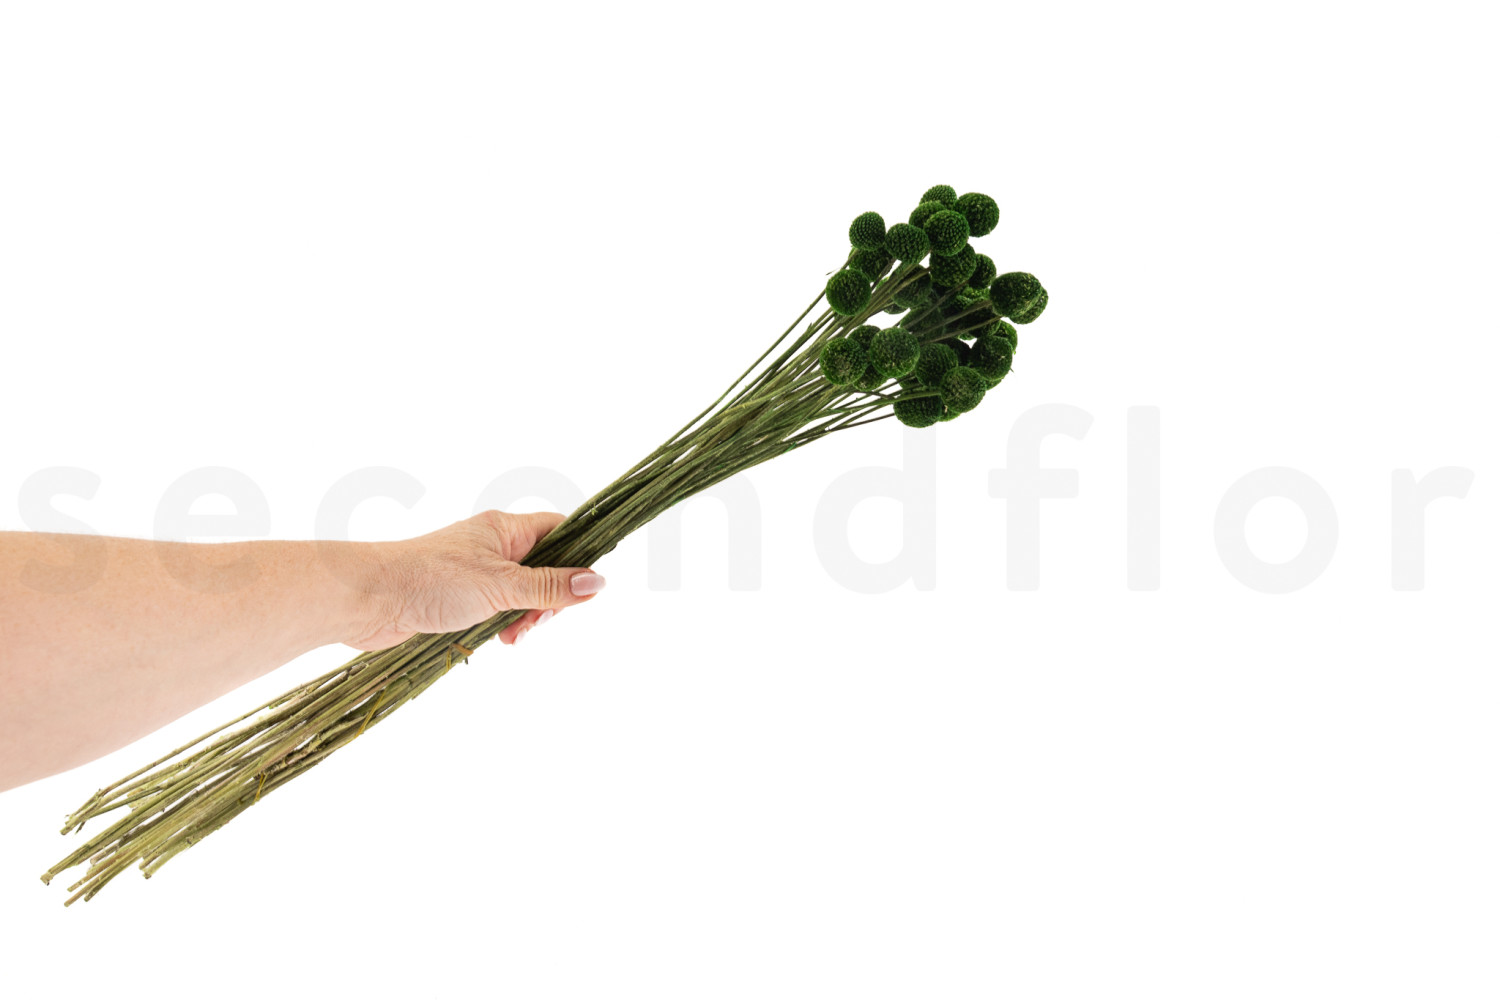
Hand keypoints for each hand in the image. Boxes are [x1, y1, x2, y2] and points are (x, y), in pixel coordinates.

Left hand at [344, 510, 604, 650]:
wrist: (368, 598)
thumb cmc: (431, 580)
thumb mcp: (502, 585)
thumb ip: (550, 587)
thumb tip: (597, 582)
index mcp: (505, 529)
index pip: (560, 529)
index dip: (578, 555)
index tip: (582, 590)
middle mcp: (493, 545)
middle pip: (545, 567)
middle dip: (548, 600)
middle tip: (534, 622)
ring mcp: (476, 571)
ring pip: (521, 593)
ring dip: (525, 616)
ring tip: (512, 635)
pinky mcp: (459, 596)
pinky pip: (497, 608)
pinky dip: (503, 623)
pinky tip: (498, 638)